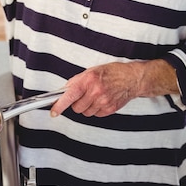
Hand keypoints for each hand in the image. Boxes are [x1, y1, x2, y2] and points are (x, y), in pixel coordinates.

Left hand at [50, 59, 177, 117]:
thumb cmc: (112, 72)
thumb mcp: (92, 71)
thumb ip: (77, 81)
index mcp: (88, 80)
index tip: (54, 111)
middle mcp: (95, 91)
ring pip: (85, 112)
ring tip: (94, 96)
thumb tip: (64, 91)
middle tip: (83, 95)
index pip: (70, 95)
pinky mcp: (109, 109)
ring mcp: (103, 102)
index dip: (59, 105)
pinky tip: (101, 100)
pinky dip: (96, 109)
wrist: (131, 78)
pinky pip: (95, 115)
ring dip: (86, 106)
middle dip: (77, 103)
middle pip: (76, 107)